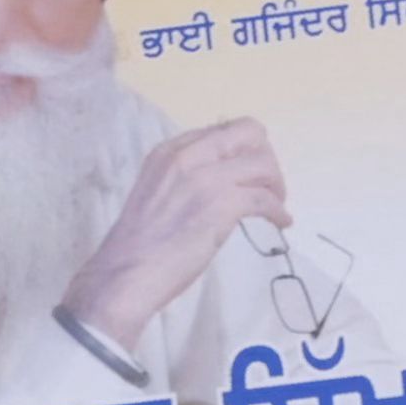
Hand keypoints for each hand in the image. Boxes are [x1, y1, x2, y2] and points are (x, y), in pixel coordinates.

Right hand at [68, 118, 286, 355]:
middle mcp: (188, 155)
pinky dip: (277, 211)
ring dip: (276, 184)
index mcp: (170, 151)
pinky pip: (264, 198)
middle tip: (268, 187)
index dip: (243, 151)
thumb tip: (220, 181)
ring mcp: (206, 178)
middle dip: (266, 158)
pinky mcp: (222, 205)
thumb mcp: (158, 192)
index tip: (248, 174)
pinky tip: (280, 223)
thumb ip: (185, 179)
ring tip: (276, 206)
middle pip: (249, 133)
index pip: (222, 130)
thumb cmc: (139, 245)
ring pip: (263, 164)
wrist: (125, 274)